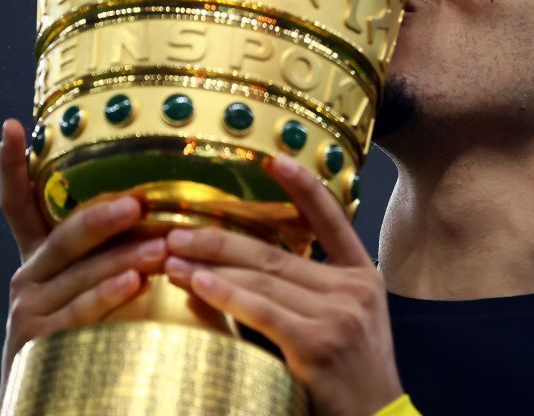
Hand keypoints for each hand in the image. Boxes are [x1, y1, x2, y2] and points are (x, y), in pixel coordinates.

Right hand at [0, 119, 166, 404]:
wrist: (54, 392)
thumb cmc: (93, 320)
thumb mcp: (96, 276)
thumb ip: (116, 244)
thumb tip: (161, 200)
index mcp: (41, 253)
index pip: (19, 203)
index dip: (13, 166)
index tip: (11, 127)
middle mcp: (29, 274)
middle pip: (64, 236)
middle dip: (102, 218)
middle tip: (139, 204)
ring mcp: (29, 308)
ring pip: (79, 274)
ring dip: (121, 258)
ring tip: (159, 250)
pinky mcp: (37, 341)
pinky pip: (77, 313)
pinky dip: (105, 297)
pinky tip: (133, 284)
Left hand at [165, 154, 402, 415]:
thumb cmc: (352, 375)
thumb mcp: (338, 323)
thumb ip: (292, 296)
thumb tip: (220, 273)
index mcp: (361, 273)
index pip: (330, 217)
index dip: (302, 185)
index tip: (274, 158)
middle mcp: (352, 286)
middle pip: (275, 251)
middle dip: (220, 239)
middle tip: (177, 230)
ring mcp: (339, 313)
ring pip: (264, 279)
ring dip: (212, 266)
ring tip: (172, 257)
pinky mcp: (319, 344)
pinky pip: (262, 312)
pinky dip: (227, 295)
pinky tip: (197, 284)